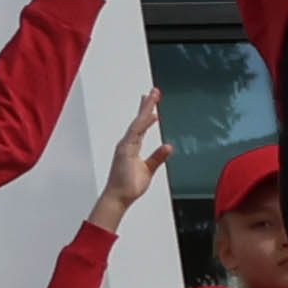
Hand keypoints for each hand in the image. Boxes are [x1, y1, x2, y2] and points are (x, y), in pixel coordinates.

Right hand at [98, 106, 171, 223]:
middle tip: (154, 91)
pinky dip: (144, 124)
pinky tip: (151, 115)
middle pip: (138, 120)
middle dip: (146, 105)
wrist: (119, 196)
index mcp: (131, 146)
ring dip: (146, 110)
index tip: (151, 101)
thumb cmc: (129, 185)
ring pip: (138, 123)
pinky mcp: (126, 150)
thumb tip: (168, 146)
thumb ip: (157, 157)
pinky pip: (136, 133)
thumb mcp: (148, 169)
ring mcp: (125, 145)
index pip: (140, 125)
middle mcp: (127, 143)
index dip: (146, 112)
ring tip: (152, 97)